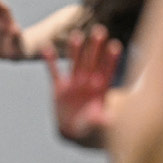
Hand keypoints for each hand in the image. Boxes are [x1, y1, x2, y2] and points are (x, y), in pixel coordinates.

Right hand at [42, 26, 121, 142]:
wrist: (75, 132)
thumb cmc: (91, 128)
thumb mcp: (98, 125)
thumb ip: (104, 120)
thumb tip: (111, 121)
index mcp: (100, 89)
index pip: (107, 71)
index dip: (111, 60)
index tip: (115, 46)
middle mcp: (88, 82)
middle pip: (92, 61)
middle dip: (96, 47)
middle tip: (100, 30)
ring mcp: (73, 83)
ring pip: (75, 63)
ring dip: (75, 50)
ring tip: (76, 36)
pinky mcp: (59, 87)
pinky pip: (54, 72)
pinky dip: (50, 61)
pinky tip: (46, 48)